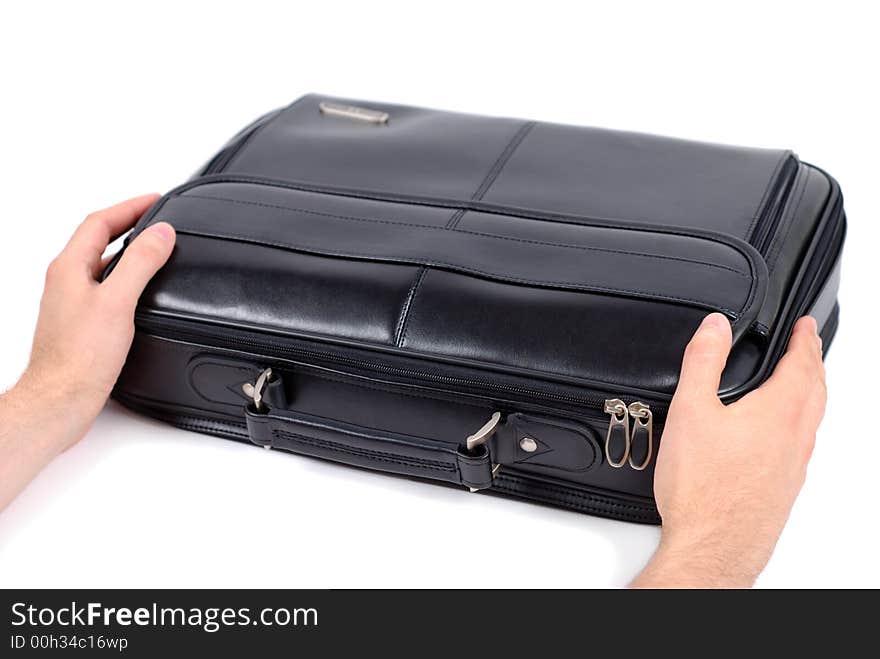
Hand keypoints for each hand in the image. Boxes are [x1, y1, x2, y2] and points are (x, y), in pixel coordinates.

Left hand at [0, 194, 174, 509]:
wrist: (60, 400)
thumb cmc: (79, 358)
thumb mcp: (117, 302)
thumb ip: (140, 263)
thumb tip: (161, 233)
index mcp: (69, 268)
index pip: (100, 222)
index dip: (130, 207)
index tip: (157, 200)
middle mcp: (66, 281)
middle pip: (98, 238)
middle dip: (129, 223)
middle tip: (157, 217)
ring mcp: (71, 302)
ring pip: (100, 263)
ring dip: (126, 249)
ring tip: (154, 245)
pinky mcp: (80, 323)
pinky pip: (104, 286)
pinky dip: (125, 276)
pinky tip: (140, 289)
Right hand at [630, 313, 825, 587]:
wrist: (714, 545)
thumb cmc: (702, 487)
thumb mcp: (691, 410)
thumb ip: (703, 361)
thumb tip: (716, 325)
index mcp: (778, 413)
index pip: (802, 365)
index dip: (804, 340)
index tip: (806, 326)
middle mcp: (795, 439)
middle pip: (817, 391)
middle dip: (814, 364)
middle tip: (808, 348)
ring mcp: (794, 466)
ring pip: (813, 421)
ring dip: (812, 394)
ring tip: (802, 385)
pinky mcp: (785, 488)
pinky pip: (803, 446)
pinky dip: (801, 425)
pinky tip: (783, 436)